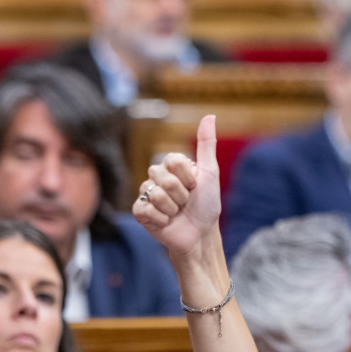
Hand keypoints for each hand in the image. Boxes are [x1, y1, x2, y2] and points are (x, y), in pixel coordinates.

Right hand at [133, 114, 219, 256]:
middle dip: (180, 194)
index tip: (195, 187)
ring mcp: (147, 194)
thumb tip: (210, 116)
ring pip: (154, 193)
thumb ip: (207, 144)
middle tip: (186, 202)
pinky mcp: (140, 211)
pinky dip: (160, 218)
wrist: (200, 235)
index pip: (171, 160)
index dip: (187, 177)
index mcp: (172, 166)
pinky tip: (166, 221)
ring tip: (177, 213)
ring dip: (172, 208)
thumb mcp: (210, 173)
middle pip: (161, 176)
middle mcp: (157, 177)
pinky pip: (144, 208)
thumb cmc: (207, 205)